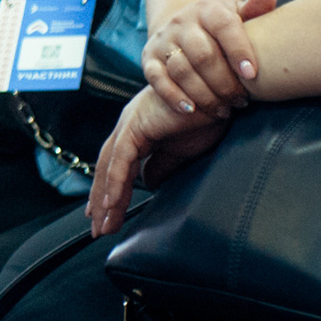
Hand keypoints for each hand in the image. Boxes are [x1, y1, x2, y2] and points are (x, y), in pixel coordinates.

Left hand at [90, 84, 233, 235]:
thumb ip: (163, 164)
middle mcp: (129, 126)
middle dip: (101, 199)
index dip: (110, 190)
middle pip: (106, 168)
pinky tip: (111, 203)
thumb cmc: (207, 115)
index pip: (117, 166)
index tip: (106, 213)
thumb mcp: (182, 149)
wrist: (221, 93)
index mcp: (139, 130)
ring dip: (104, 198)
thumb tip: (148, 183)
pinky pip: (121, 160)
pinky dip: (115, 182)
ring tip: (103, 224)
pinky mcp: (136, 126)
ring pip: (108, 167)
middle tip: (99, 227)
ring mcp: (130, 124)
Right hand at [141, 0, 274, 119]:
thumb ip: (255, 10)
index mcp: (208, 10)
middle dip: (224, 83)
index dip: (238, 50)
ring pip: (181, 70)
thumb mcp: (238, 17)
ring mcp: (163, 40)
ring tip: (224, 110)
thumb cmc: (223, 30)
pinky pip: (156, 79)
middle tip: (242, 101)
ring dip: (204, 94)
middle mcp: (181, 22)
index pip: (223, 26)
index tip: (252, 75)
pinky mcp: (149, 59)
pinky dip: (173, 96)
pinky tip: (192, 111)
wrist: (185, 31)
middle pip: (202, 54)